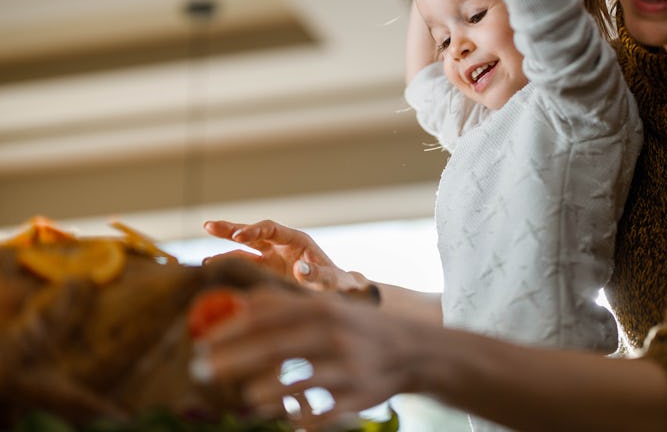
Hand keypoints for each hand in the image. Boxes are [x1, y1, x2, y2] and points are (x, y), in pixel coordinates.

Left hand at [192, 287, 420, 428]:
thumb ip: (285, 305)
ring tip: (246, 397)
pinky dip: (299, 417)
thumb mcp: (327, 307)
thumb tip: (239, 304)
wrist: (411, 350)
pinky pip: (320, 412)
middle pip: (274, 348)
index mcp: (322, 308)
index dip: (231, 327)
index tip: (201, 339)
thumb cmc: (356, 327)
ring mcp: (346, 368)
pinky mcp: (357, 397)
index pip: (268, 316)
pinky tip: (282, 417)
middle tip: (200, 370)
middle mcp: (333, 335)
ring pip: (297, 382)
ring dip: (266, 390)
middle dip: (232, 360)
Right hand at [202, 220, 365, 292]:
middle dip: (231, 230)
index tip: (238, 236)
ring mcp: (272, 258)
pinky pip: (245, 265)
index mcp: (297, 241)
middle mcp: (281, 246)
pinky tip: (211, 270)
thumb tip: (301, 268)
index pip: (271, 230)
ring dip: (225, 250)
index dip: (254, 230)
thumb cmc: (338, 285)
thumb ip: (318, 274)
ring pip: (244, 249)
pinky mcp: (266, 271)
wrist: (338, 294)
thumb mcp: (332, 280)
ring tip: (204, 261)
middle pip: (253, 233)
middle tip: (209, 227)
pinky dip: (229, 265)